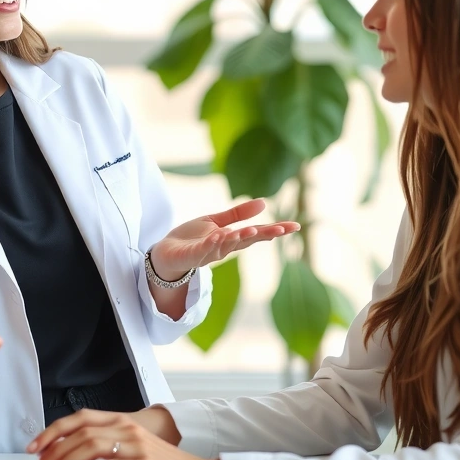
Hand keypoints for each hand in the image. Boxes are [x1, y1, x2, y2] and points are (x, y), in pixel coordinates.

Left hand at [26, 409, 225, 459]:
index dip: (54, 429)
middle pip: (81, 431)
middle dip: (53, 448)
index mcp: (122, 421)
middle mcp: (127, 428)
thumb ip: (107, 444)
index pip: (80, 418)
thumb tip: (74, 453)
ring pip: (90, 446)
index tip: (36, 445)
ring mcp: (135, 446)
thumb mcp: (132, 447)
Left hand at [151, 198, 299, 281]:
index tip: (295, 226)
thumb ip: (238, 215)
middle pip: (246, 241)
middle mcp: (223, 248)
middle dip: (263, 235)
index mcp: (231, 239)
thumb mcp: (216, 222)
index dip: (275, 230)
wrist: (164, 253)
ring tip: (252, 230)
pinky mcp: (191, 256)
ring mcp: (207, 253)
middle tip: (281, 229)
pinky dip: (211, 244)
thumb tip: (264, 203)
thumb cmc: (191, 239)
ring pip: (226, 246)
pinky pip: (203, 250)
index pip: (257, 234)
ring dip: (239, 238)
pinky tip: (219, 236)